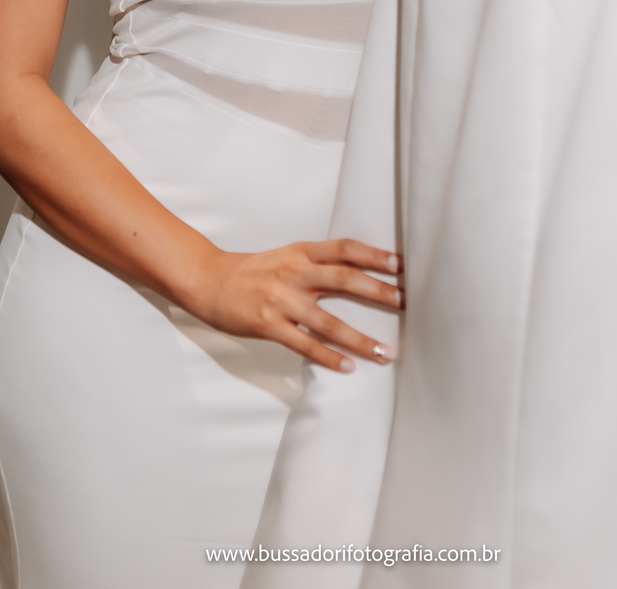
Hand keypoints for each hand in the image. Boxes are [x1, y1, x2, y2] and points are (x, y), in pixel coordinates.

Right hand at [188, 239, 403, 371]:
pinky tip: (348, 367)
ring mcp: (282, 300)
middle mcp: (294, 273)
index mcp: (301, 252)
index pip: (344, 248)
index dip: (373, 255)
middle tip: (407, 302)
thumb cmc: (253, 271)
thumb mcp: (286, 257)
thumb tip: (357, 272)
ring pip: (329, 320)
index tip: (401, 264)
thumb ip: (316, 263)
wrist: (209, 281)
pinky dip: (328, 357)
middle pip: (344, 279)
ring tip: (386, 352)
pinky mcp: (269, 325)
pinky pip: (305, 344)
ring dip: (360, 338)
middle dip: (378, 291)